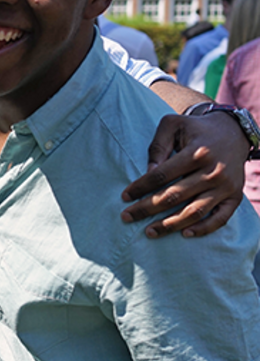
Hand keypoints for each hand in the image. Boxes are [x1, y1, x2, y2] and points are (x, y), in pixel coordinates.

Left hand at [122, 112, 247, 237]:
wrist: (233, 132)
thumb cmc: (195, 129)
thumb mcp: (172, 125)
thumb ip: (157, 147)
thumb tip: (147, 173)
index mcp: (196, 152)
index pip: (161, 175)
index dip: (140, 187)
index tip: (124, 197)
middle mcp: (213, 171)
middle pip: (174, 196)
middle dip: (147, 209)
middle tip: (126, 217)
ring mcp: (226, 186)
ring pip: (195, 211)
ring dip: (170, 225)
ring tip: (149, 232)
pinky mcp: (235, 196)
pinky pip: (220, 218)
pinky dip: (204, 229)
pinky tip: (184, 235)